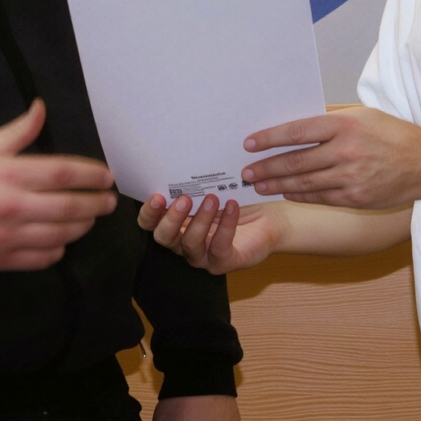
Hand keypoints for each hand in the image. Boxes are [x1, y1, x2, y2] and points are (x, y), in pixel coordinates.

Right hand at [0, 99, 114, 270]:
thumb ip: (18, 131)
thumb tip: (42, 108)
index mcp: (9, 175)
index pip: (63, 173)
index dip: (91, 174)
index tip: (106, 176)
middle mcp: (14, 207)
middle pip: (70, 207)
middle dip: (96, 203)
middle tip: (110, 200)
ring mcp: (9, 237)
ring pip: (62, 235)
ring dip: (83, 226)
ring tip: (90, 217)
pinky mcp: (3, 260)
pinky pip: (43, 258)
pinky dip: (59, 249)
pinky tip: (62, 239)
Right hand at [139, 194, 282, 273]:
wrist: (270, 217)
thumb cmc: (235, 199)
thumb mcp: (212, 187)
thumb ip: (193, 181)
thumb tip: (181, 158)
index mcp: (175, 223)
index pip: (150, 223)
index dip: (149, 213)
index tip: (157, 195)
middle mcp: (184, 241)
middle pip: (164, 237)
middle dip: (170, 218)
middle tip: (184, 198)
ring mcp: (203, 255)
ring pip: (190, 243)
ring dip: (200, 220)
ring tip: (212, 198)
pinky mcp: (224, 262)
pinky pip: (220, 247)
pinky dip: (225, 225)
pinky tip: (231, 206)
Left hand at [242, 106, 420, 208]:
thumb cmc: (393, 134)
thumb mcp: (362, 115)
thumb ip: (330, 119)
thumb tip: (296, 123)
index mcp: (345, 125)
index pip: (297, 132)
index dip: (270, 138)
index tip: (249, 143)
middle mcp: (346, 151)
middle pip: (296, 162)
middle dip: (266, 167)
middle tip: (246, 171)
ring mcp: (351, 177)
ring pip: (304, 183)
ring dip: (278, 185)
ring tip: (259, 185)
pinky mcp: (356, 198)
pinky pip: (320, 197)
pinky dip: (300, 195)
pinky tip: (286, 193)